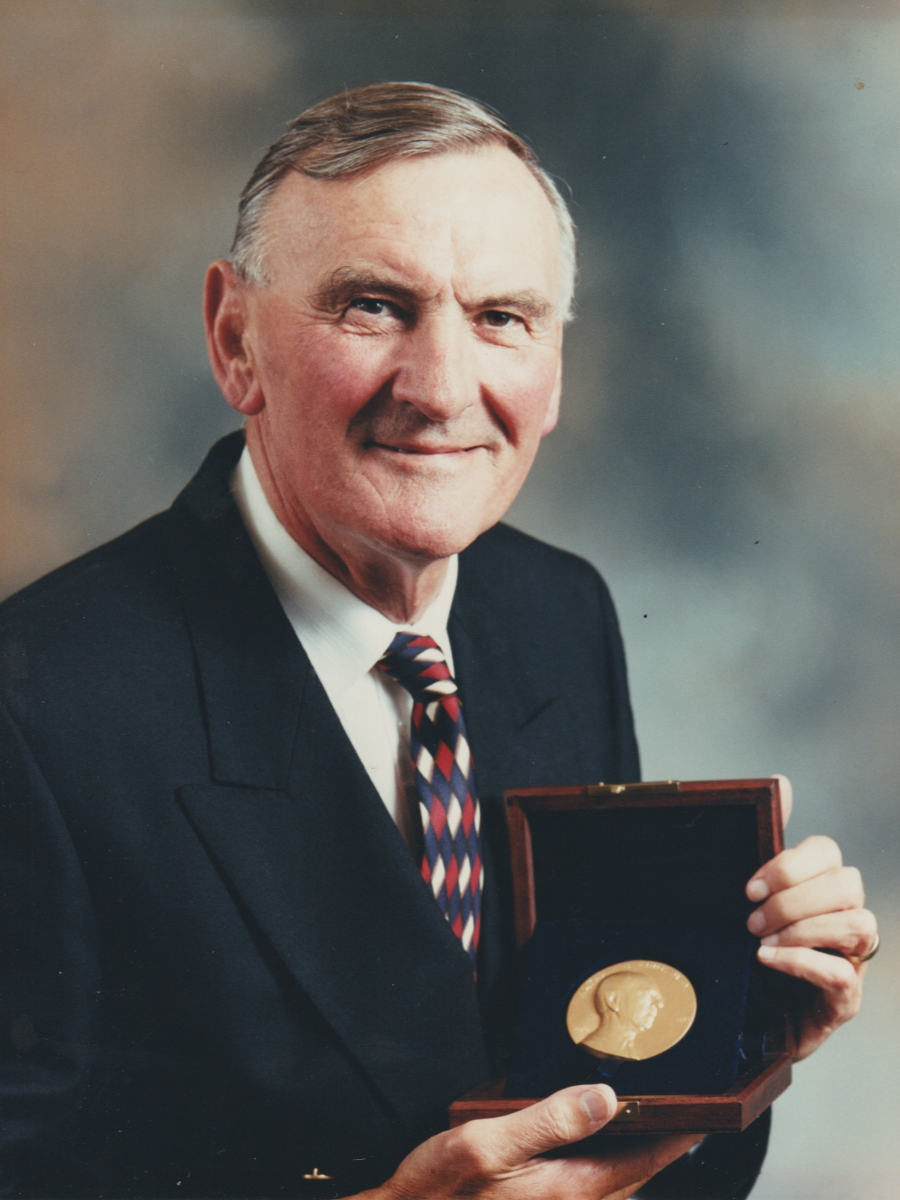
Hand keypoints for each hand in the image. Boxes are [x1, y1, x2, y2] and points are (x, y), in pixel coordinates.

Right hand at [362, 1085, 699, 1199]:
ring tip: (638, 1129)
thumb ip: (549, 1120)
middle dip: (655, 1147)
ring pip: (611, 1190)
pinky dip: (600, 1174)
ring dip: (629, 1162)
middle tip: (676, 1116)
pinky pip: (584, 1196)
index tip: (701, 1115)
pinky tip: (586, 1153)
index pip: (641, 1160)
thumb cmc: (434, 1192)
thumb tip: (605, 1098)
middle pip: (632, 1178)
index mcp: (568, 1191)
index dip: (673, 1135)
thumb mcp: (485, 1142)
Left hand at [745, 775, 875, 1060]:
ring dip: (804, 928)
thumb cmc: (752, 947)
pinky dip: (802, 961)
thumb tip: (781, 781)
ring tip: (761, 940)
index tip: (748, 886)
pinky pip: (842, 974)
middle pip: (847, 883)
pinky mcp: (844, 999)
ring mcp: (850, 958)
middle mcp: (844, 916)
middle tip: (752, 917)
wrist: (745, 1017)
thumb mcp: (752, 895)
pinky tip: (768, 960)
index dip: (791, 864)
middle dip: (795, 897)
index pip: (828, 852)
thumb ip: (766, 844)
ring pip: (859, 922)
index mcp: (821, 886)